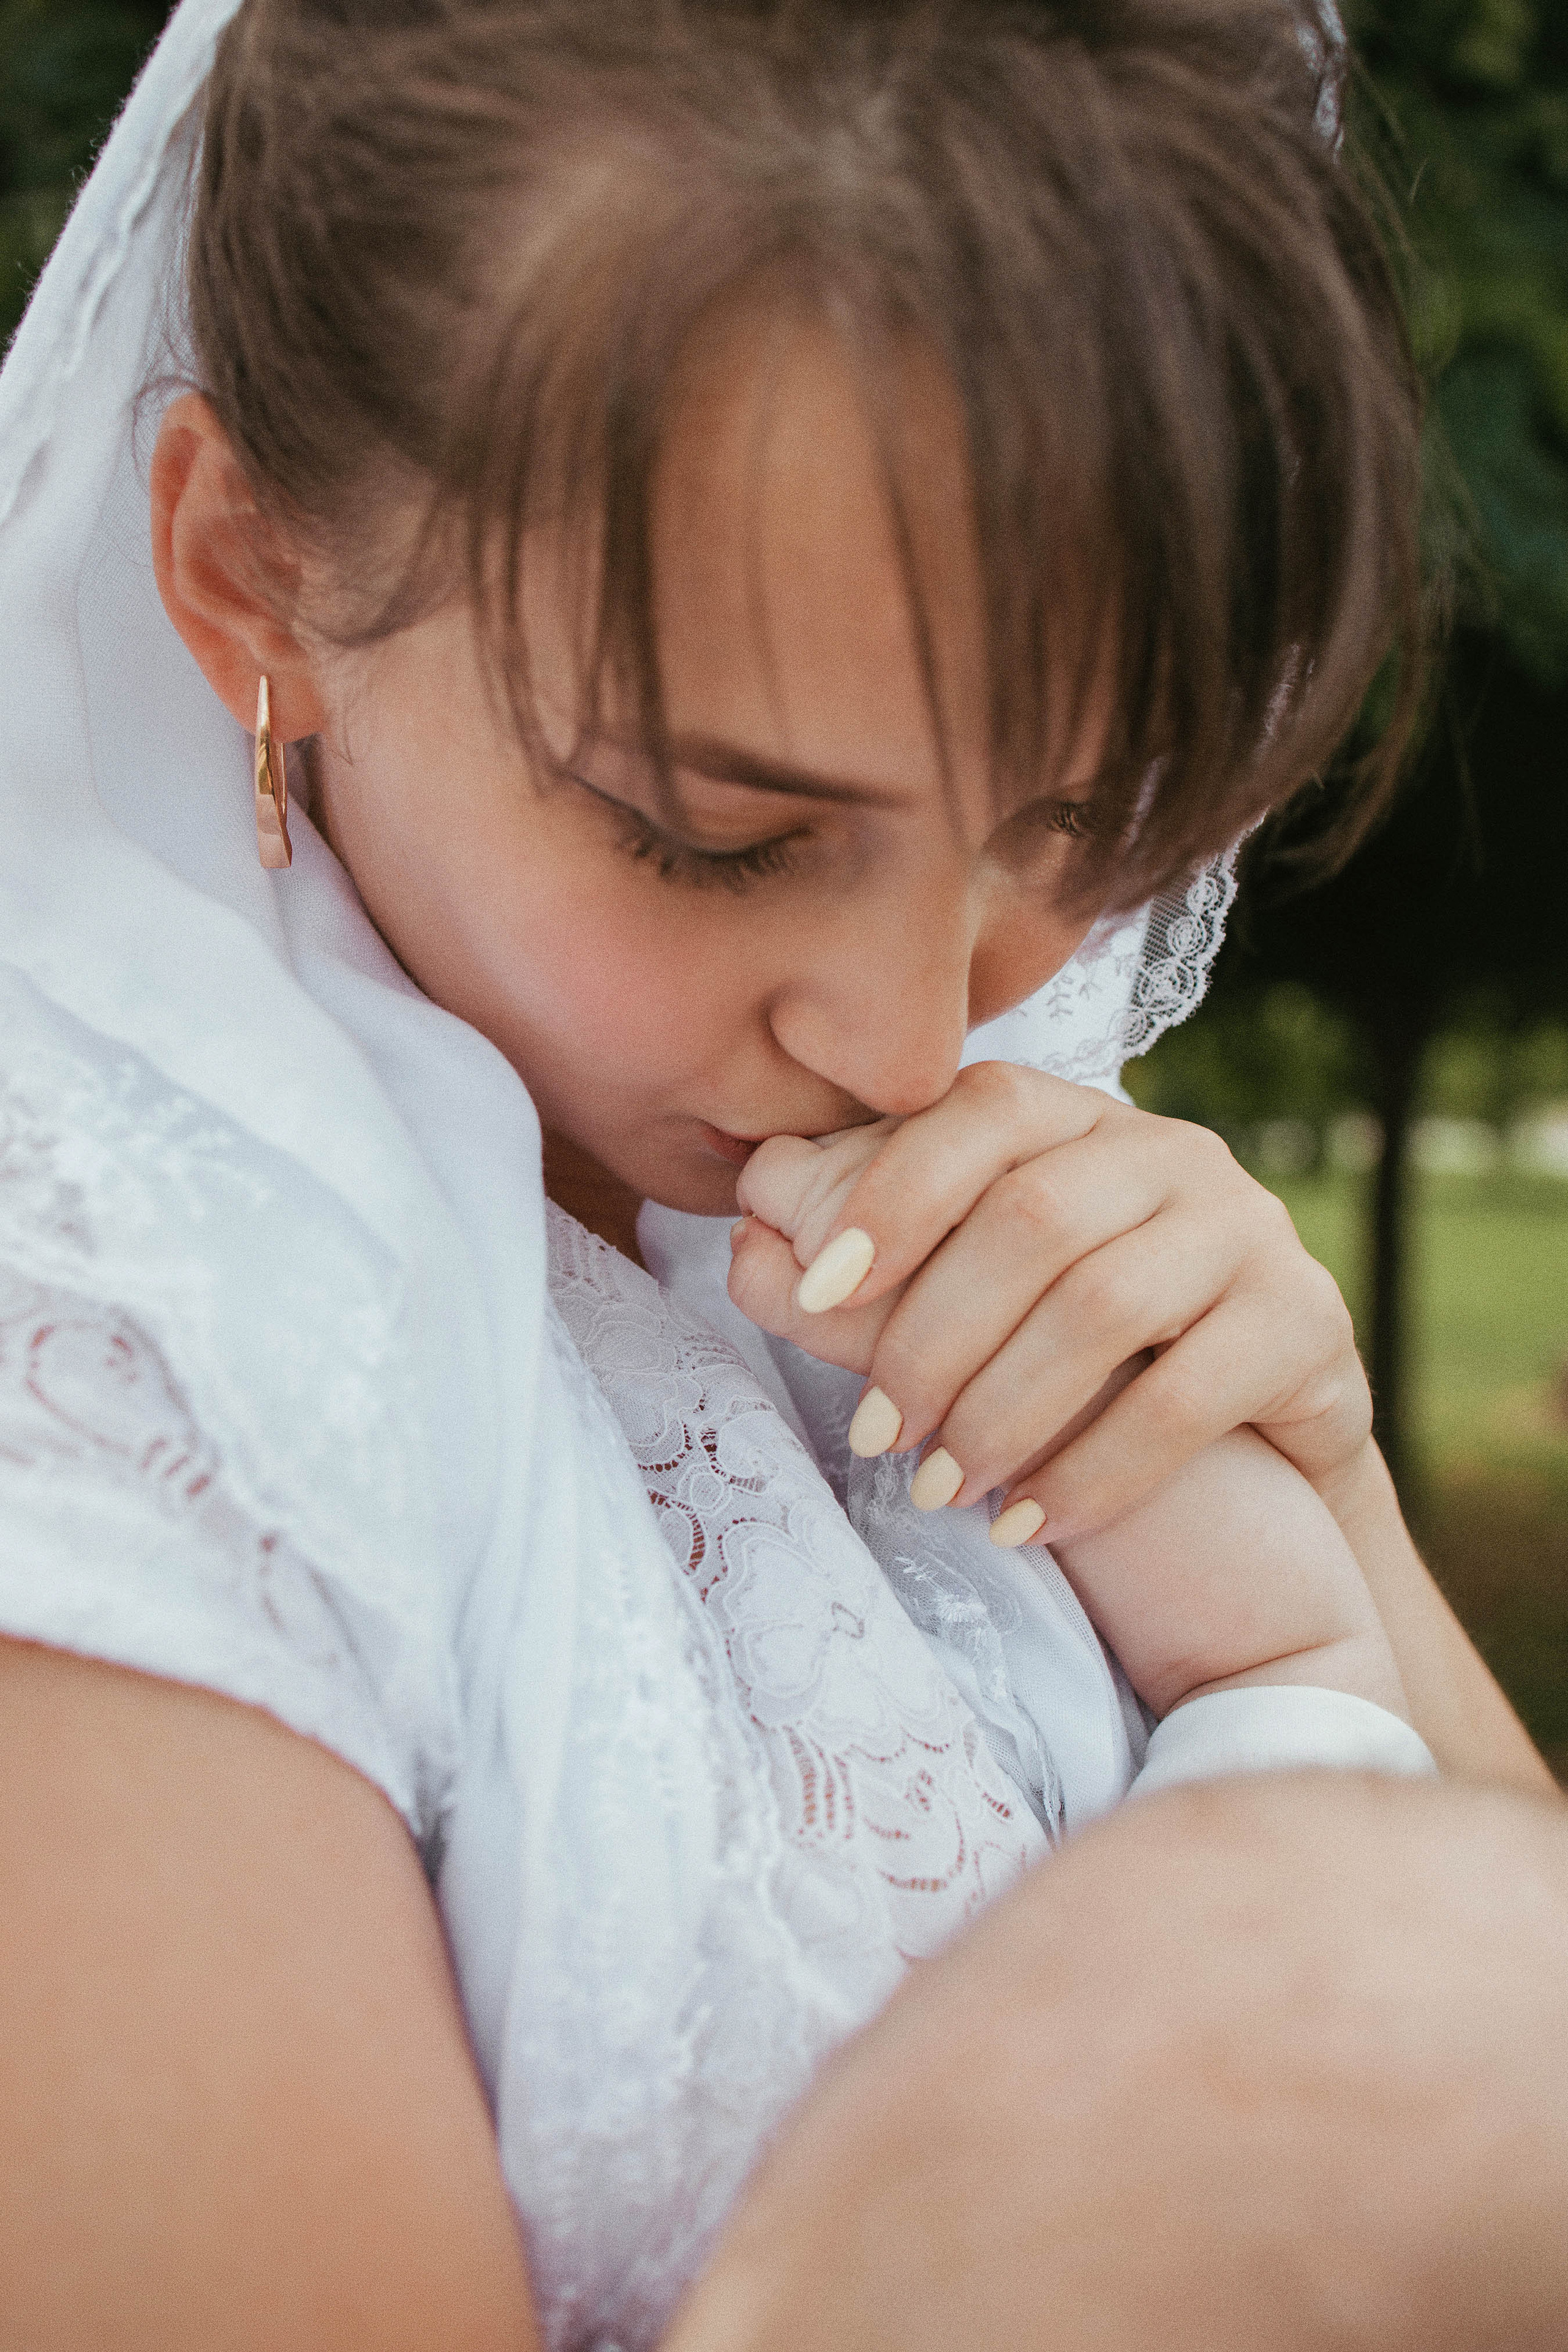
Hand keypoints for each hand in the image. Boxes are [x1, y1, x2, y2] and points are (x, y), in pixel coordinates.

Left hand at [728, 1062, 1371, 1544]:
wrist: (1246, 1450)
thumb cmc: (1066, 1357)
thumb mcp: (962, 1296)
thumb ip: (862, 1260)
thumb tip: (748, 1232)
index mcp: (1075, 1119)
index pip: (977, 1113)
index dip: (889, 1192)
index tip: (812, 1289)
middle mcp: (1171, 1150)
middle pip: (1033, 1218)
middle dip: (933, 1332)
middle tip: (875, 1434)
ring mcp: (1250, 1227)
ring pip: (1105, 1306)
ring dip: (1002, 1410)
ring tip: (938, 1491)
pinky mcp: (1307, 1322)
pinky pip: (1188, 1395)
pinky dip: (1091, 1469)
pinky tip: (1026, 1525)